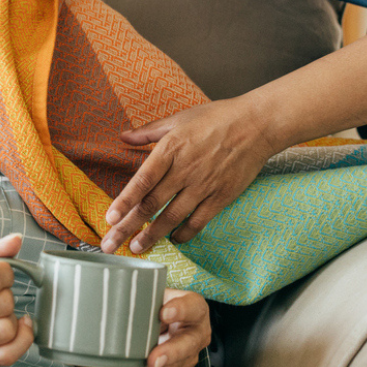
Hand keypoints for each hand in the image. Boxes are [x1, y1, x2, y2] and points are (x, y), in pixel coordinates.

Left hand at [95, 289, 209, 366]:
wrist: (166, 322)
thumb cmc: (159, 302)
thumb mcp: (157, 290)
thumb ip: (142, 287)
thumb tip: (109, 277)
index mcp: (195, 308)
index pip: (193, 307)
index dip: (181, 310)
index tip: (163, 313)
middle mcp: (196, 334)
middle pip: (187, 345)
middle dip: (169, 353)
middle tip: (152, 360)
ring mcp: (187, 356)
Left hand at [101, 98, 269, 253]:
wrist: (256, 125)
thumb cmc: (217, 117)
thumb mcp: (179, 118)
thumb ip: (149, 131)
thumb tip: (123, 136)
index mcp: (171, 149)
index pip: (142, 180)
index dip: (125, 201)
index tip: (109, 218)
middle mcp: (185, 170)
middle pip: (152, 204)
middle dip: (128, 227)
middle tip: (111, 244)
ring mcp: (204, 186)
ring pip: (173, 217)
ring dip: (152, 235)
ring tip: (136, 249)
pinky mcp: (221, 196)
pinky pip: (199, 221)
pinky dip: (185, 233)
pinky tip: (174, 240)